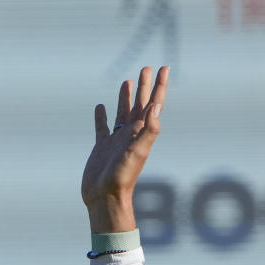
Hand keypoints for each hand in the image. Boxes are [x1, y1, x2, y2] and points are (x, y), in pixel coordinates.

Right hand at [81, 66, 168, 232]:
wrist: (105, 197)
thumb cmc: (123, 177)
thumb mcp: (138, 152)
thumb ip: (149, 130)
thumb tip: (156, 107)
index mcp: (142, 132)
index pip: (153, 104)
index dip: (159, 86)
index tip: (164, 68)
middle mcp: (131, 134)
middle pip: (140, 104)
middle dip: (144, 86)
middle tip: (147, 68)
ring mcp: (116, 140)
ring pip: (122, 112)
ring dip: (126, 97)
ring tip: (128, 81)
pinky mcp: (102, 147)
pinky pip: (102, 127)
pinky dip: (102, 116)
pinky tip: (100, 107)